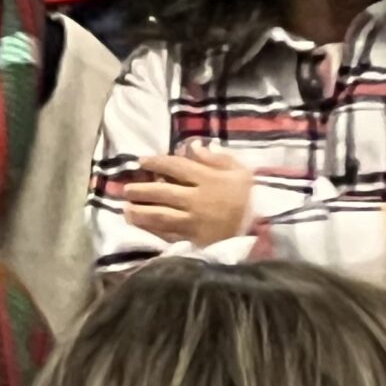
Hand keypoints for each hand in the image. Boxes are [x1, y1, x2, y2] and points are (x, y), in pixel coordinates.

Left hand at [121, 148, 254, 247]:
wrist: (259, 228)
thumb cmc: (248, 196)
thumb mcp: (240, 171)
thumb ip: (217, 158)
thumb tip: (192, 147)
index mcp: (208, 179)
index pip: (177, 167)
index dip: (157, 162)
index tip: (141, 160)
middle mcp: (197, 199)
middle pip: (163, 192)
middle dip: (142, 189)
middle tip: (126, 189)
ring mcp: (193, 221)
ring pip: (160, 215)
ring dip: (140, 212)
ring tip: (126, 209)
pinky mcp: (192, 239)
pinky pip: (167, 234)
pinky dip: (151, 230)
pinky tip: (140, 226)